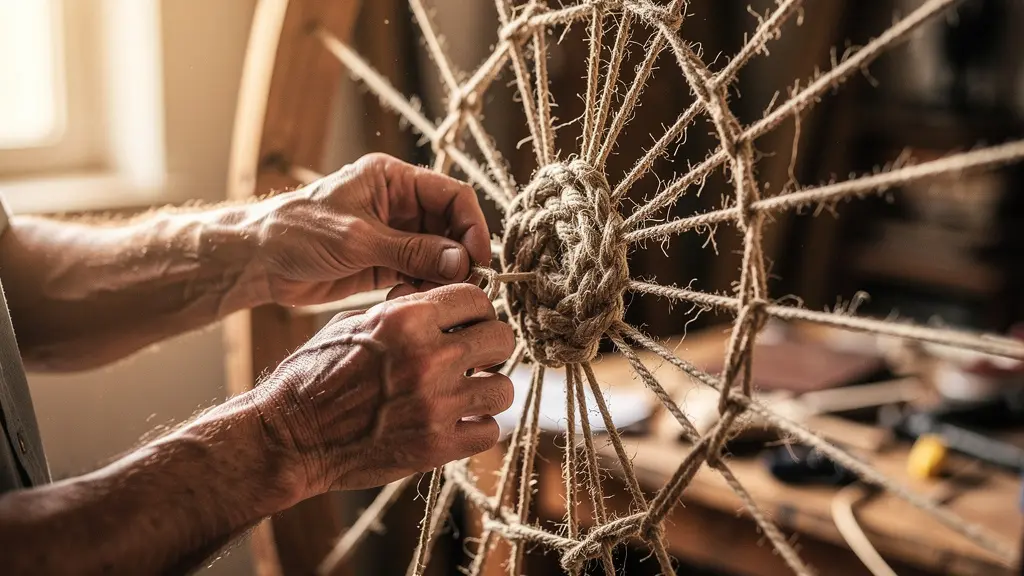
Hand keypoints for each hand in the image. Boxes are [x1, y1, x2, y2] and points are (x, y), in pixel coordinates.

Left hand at [247, 153, 491, 305]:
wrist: (257, 261)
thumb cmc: (297, 232)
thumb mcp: (357, 239)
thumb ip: (411, 250)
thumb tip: (461, 260)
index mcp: (393, 180)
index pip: (452, 195)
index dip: (472, 225)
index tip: (479, 257)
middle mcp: (398, 204)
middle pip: (450, 226)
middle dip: (461, 255)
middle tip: (467, 285)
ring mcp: (393, 235)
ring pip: (438, 254)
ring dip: (445, 276)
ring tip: (444, 298)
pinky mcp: (384, 263)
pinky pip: (419, 274)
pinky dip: (426, 289)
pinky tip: (421, 302)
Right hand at [250, 283, 515, 495]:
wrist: (289, 437)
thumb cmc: (314, 375)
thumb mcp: (352, 323)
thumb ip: (400, 310)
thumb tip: (432, 297)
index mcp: (406, 319)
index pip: (477, 298)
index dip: (475, 310)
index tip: (467, 323)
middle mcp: (427, 357)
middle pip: (501, 338)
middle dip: (491, 346)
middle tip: (474, 358)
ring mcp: (435, 405)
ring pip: (503, 388)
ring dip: (488, 389)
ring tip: (468, 393)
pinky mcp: (436, 446)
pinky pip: (489, 431)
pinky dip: (478, 428)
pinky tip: (458, 423)